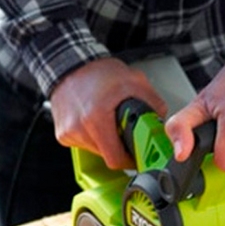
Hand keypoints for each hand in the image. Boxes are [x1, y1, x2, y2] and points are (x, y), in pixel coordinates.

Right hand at [49, 58, 167, 168]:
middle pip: (107, 155)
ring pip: (96, 151)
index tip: (138, 154)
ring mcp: (68, 134)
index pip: (116, 159)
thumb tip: (162, 122)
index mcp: (95, 118)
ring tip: (107, 119)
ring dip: (106, 140)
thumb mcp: (133, 81)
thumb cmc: (97, 72)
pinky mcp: (62, 135)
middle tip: (124, 129)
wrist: (69, 66)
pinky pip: (84, 144)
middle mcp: (78, 129)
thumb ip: (153, 103)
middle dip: (120, 145)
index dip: (131, 159)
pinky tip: (94, 120)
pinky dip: (93, 136)